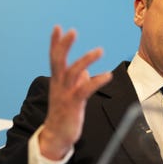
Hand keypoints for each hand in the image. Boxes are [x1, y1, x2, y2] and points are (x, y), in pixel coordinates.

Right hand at [38, 26, 112, 159]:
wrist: (56, 136)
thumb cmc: (64, 114)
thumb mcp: (69, 95)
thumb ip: (77, 82)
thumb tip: (86, 72)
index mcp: (57, 81)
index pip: (54, 58)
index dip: (56, 42)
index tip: (58, 27)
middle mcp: (58, 85)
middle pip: (58, 60)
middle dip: (64, 45)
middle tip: (71, 31)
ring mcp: (65, 94)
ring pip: (73, 72)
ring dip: (86, 60)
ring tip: (99, 50)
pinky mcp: (73, 104)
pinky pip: (85, 89)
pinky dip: (97, 81)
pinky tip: (108, 75)